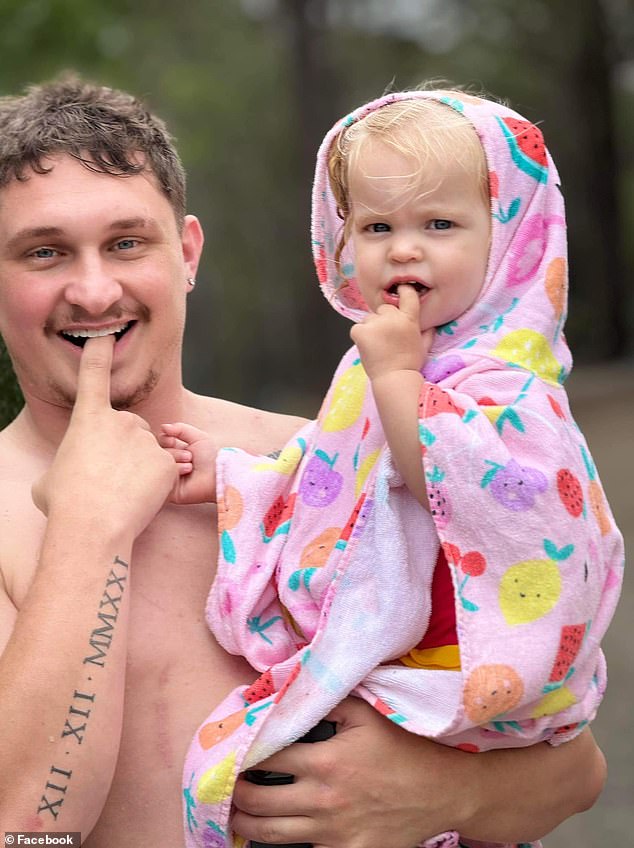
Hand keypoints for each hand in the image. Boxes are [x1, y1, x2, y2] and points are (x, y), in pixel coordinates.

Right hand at [32, 335, 176, 540]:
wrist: (93, 525)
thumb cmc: (65, 503)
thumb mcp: (50, 478)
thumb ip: (67, 463)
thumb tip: (68, 473)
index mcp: (88, 419)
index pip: (94, 375)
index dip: (99, 352)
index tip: (105, 335)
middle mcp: (121, 421)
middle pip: (128, 429)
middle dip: (123, 450)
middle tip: (108, 479)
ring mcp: (147, 440)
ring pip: (148, 451)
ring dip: (140, 469)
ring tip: (122, 494)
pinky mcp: (167, 462)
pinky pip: (166, 470)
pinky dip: (157, 484)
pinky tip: (141, 498)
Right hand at [159, 422, 216, 503]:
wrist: (217, 475)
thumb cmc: (211, 458)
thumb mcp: (198, 437)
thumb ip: (180, 428)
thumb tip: (163, 427)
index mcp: (175, 450)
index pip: (159, 441)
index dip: (166, 439)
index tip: (175, 441)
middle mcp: (170, 463)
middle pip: (158, 452)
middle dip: (175, 452)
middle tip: (189, 457)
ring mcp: (168, 475)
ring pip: (160, 463)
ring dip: (177, 461)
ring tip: (190, 467)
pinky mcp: (168, 488)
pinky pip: (162, 476)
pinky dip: (175, 471)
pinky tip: (186, 473)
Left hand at [232, 697, 457, 847]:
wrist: (439, 792)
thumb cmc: (401, 749)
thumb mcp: (366, 714)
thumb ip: (328, 701)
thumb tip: (295, 693)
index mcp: (324, 761)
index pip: (267, 758)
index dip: (245, 755)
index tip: (234, 752)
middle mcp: (322, 799)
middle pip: (259, 802)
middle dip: (237, 794)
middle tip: (228, 787)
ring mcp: (332, 832)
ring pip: (272, 834)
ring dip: (247, 825)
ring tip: (237, 815)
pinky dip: (287, 844)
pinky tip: (277, 835)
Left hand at [350, 285, 433, 381]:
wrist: (395, 378)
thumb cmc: (410, 365)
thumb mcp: (424, 347)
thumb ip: (427, 334)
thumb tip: (431, 327)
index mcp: (409, 319)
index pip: (408, 295)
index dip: (403, 291)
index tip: (401, 290)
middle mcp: (392, 317)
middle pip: (384, 308)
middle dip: (384, 319)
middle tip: (386, 337)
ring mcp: (376, 324)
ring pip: (369, 318)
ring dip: (371, 328)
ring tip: (377, 345)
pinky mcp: (360, 331)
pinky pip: (357, 328)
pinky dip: (360, 336)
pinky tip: (367, 348)